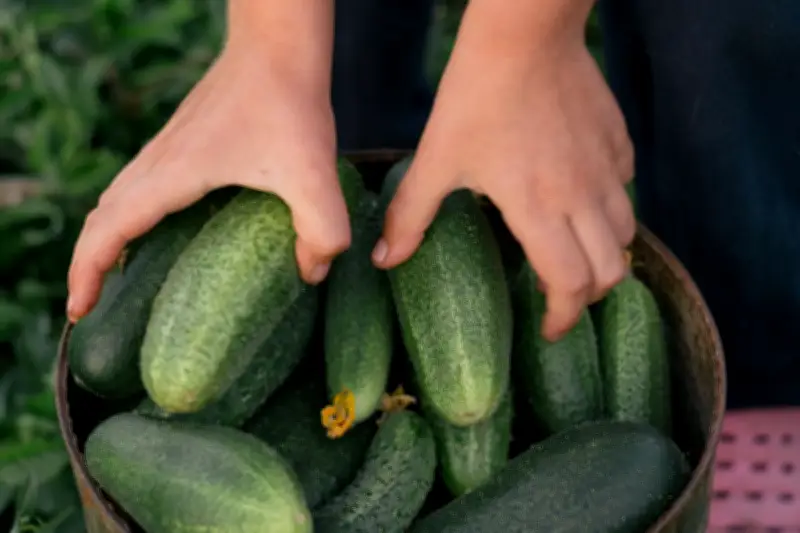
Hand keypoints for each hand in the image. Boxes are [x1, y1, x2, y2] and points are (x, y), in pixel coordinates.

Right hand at [67, 44, 345, 322]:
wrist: (278, 46)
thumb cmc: (289, 105)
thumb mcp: (315, 176)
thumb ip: (323, 232)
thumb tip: (311, 272)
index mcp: (172, 176)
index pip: (108, 230)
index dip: (87, 273)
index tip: (80, 310)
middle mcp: (158, 163)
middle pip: (101, 218)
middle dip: (88, 265)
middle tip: (90, 305)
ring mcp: (167, 150)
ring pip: (116, 200)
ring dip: (105, 238)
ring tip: (114, 276)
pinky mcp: (183, 143)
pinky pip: (139, 186)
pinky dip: (129, 216)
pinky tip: (157, 230)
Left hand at [375, 24, 634, 340]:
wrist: (523, 37)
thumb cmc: (476, 99)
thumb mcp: (436, 160)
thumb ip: (411, 216)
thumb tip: (384, 259)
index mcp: (538, 211)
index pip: (570, 285)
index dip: (563, 318)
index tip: (548, 329)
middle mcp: (582, 198)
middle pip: (610, 271)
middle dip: (589, 295)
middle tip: (561, 296)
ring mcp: (605, 169)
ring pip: (626, 234)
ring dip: (605, 254)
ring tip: (576, 254)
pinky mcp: (617, 141)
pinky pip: (626, 188)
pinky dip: (610, 207)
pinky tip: (584, 199)